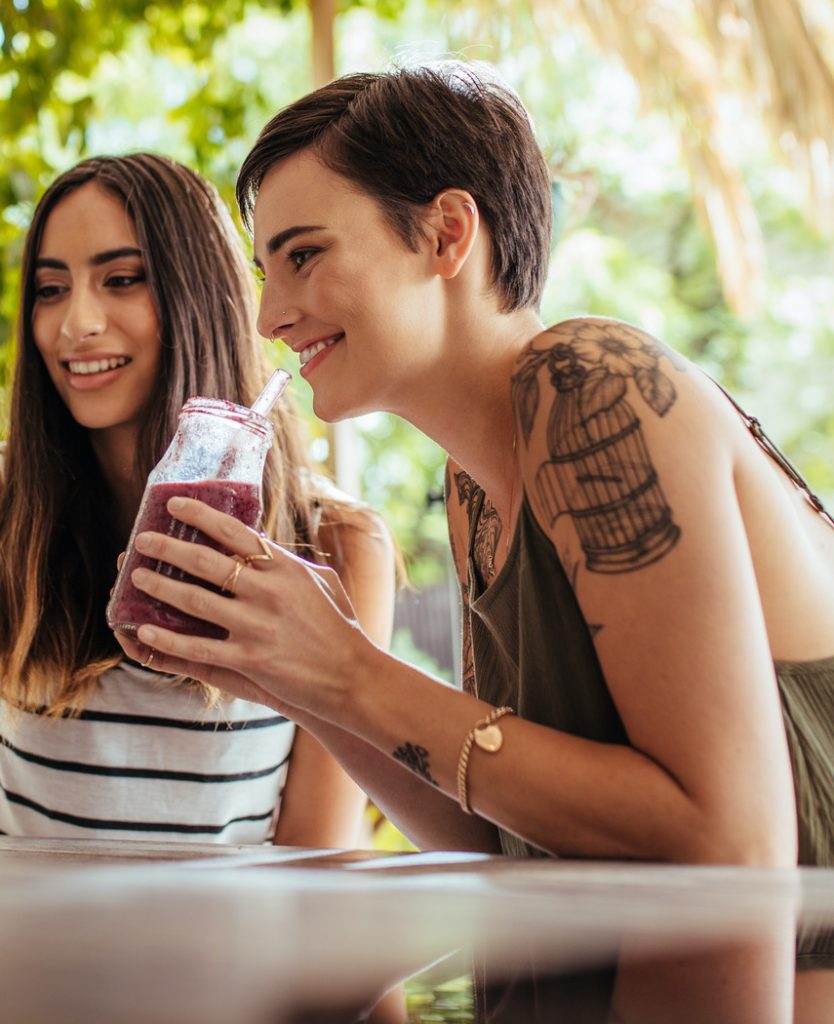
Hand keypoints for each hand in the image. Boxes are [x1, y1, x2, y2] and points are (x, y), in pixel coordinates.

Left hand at [123, 497, 368, 720]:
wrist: (354, 676)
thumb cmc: (341, 627)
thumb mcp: (323, 581)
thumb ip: (289, 562)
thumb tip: (260, 542)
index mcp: (286, 567)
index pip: (235, 531)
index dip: (200, 516)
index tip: (172, 505)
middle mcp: (269, 591)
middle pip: (205, 562)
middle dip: (167, 548)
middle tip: (141, 541)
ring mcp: (257, 626)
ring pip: (193, 601)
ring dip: (159, 587)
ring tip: (134, 578)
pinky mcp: (250, 660)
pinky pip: (196, 647)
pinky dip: (166, 639)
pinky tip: (143, 630)